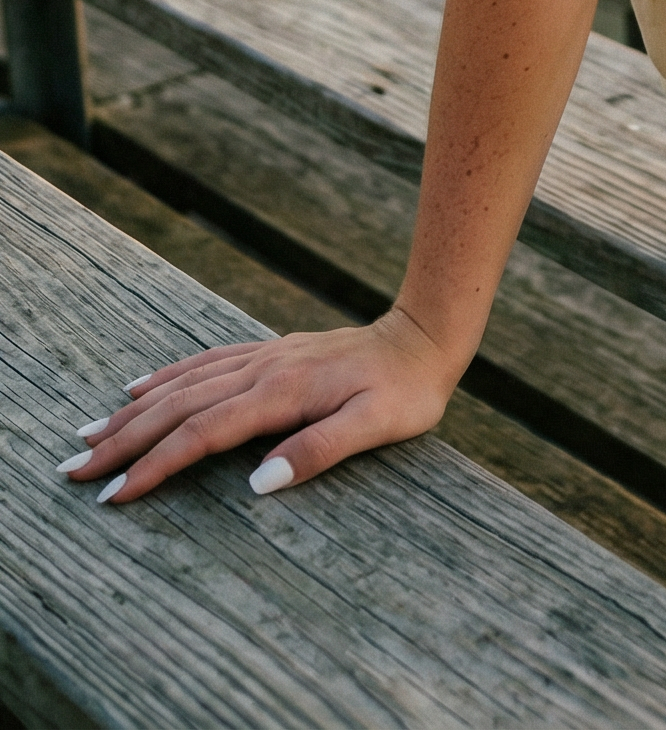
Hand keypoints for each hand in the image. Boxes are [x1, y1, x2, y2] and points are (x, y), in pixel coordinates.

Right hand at [53, 304, 457, 504]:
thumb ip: (320, 450)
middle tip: (72, 468)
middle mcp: (263, 371)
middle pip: (178, 407)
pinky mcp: (271, 352)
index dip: (156, 465)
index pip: (203, 433)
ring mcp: (264, 358)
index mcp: (282, 394)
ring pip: (184, 384)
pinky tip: (141, 386)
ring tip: (89, 433)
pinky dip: (167, 376)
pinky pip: (206, 362)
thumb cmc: (406, 392)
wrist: (424, 339)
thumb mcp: (378, 427)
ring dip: (134, 410)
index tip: (115, 495)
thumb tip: (259, 482)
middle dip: (123, 439)